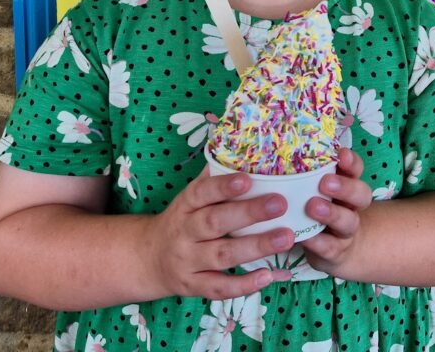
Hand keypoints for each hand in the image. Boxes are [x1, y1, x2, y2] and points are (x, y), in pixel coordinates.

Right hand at [146, 168, 293, 299]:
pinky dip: (243, 285)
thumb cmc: (183, 220)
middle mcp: (184, 233)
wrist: (148, 259)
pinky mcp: (193, 286)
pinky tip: (268, 276)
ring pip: (221, 255)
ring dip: (255, 247)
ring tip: (286, 238)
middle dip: (248, 214)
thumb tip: (242, 147)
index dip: (223, 186)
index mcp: (185, 205)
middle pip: (214, 223)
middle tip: (280, 204)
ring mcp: (187, 261)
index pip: (201, 193)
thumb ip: (214, 177)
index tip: (248, 179)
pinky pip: (218, 288)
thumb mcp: (190, 197)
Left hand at [301, 148, 372, 276]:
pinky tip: (305, 237)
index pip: (356, 169)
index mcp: (347, 186)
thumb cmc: (316, 209)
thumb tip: (274, 149)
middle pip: (361, 194)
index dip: (351, 162)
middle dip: (345, 187)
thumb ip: (303, 173)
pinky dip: (318, 242)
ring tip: (313, 207)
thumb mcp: (313, 189)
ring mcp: (346, 231)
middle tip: (326, 182)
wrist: (335, 249)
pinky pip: (330, 247)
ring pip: (348, 221)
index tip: (340, 154)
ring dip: (332, 214)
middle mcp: (351, 206)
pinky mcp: (336, 252)